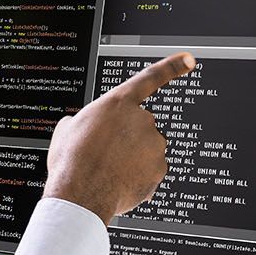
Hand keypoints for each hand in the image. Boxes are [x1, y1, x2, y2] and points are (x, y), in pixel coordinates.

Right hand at [43, 51, 193, 220]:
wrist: (80, 195)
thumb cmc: (72, 162)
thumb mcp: (66, 130)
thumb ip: (81, 120)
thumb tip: (79, 125)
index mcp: (119, 103)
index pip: (150, 78)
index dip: (172, 66)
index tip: (189, 60)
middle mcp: (143, 120)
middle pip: (141, 126)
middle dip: (126, 139)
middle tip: (105, 153)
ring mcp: (154, 146)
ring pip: (147, 150)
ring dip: (132, 159)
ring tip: (108, 170)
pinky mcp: (159, 170)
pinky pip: (150, 171)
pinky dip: (137, 177)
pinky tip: (118, 183)